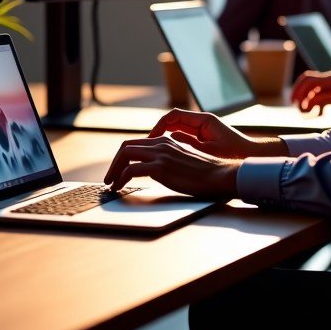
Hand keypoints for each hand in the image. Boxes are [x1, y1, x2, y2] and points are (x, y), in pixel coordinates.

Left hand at [103, 109, 283, 196]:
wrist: (220, 175)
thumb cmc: (206, 173)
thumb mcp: (183, 161)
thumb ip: (169, 159)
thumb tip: (157, 166)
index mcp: (166, 142)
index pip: (137, 144)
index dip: (124, 156)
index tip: (119, 170)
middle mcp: (161, 144)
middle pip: (126, 146)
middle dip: (114, 163)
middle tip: (110, 178)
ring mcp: (160, 154)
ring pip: (125, 155)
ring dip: (114, 170)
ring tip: (111, 184)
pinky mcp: (160, 167)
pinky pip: (131, 169)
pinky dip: (121, 178)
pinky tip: (120, 188)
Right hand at [147, 108, 270, 158]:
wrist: (252, 156)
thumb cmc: (235, 153)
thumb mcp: (209, 151)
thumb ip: (189, 144)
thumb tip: (170, 137)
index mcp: (203, 120)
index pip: (174, 116)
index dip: (159, 125)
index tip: (151, 137)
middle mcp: (201, 122)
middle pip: (173, 121)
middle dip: (159, 131)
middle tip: (147, 145)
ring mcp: (202, 129)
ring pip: (177, 129)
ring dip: (165, 137)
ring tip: (154, 150)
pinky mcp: (203, 138)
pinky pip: (184, 137)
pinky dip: (174, 143)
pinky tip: (168, 155)